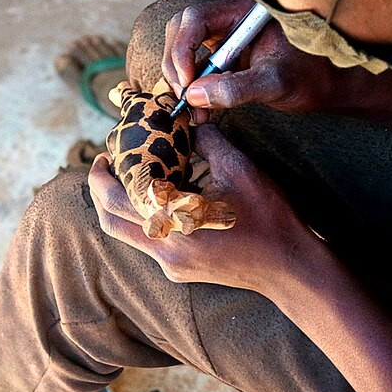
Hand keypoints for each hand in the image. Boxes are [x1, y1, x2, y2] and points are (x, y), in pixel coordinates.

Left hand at [88, 124, 329, 298]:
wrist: (291, 268)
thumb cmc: (268, 217)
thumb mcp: (239, 168)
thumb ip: (207, 140)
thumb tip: (187, 120)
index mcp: (173, 220)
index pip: (116, 199)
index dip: (101, 176)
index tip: (105, 154)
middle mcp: (164, 247)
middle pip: (110, 221)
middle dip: (100, 192)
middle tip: (105, 166)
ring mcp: (170, 264)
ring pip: (125, 235)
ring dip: (117, 208)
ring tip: (125, 180)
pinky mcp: (179, 272)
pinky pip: (146, 244)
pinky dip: (140, 220)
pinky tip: (157, 201)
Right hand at [161, 0, 352, 113]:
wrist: (327, 86)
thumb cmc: (311, 77)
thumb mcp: (276, 84)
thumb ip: (237, 89)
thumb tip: (194, 95)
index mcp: (244, 10)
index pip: (196, 17)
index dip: (183, 49)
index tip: (187, 83)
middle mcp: (230, 17)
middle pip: (181, 30)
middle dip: (176, 64)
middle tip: (185, 98)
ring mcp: (224, 35)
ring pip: (183, 48)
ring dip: (182, 81)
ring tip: (195, 111)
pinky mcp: (222, 54)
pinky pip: (194, 66)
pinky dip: (191, 89)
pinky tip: (200, 110)